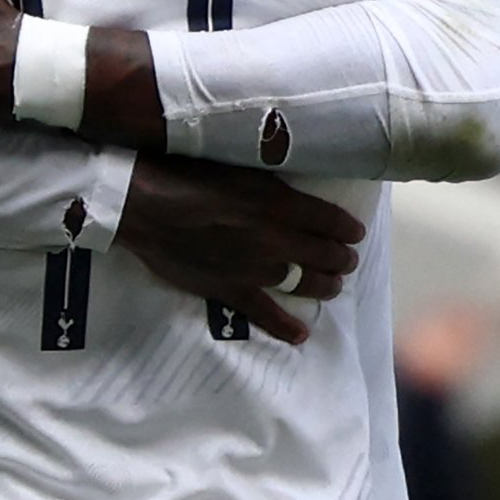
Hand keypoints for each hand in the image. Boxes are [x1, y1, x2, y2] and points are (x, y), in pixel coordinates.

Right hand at [115, 154, 366, 344]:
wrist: (144, 206)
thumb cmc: (186, 174)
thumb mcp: (238, 166)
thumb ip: (269, 183)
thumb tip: (291, 188)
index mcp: (279, 202)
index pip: (330, 220)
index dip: (347, 228)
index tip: (354, 233)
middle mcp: (276, 238)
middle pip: (324, 254)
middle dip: (341, 258)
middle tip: (346, 259)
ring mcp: (255, 269)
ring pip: (305, 283)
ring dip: (325, 285)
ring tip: (332, 286)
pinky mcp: (231, 290)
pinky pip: (266, 314)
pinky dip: (286, 326)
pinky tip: (300, 333)